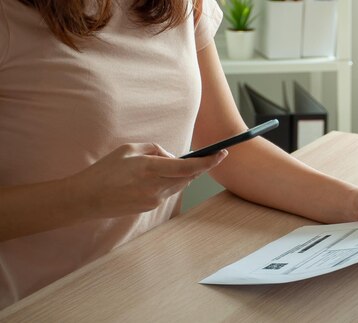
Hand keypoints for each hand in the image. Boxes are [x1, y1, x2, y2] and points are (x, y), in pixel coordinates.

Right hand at [67, 143, 227, 217]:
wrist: (86, 199)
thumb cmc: (105, 170)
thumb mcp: (129, 149)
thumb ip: (155, 150)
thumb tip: (172, 157)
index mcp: (150, 169)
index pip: (189, 167)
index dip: (209, 161)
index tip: (222, 153)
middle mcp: (155, 187)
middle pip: (188, 177)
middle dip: (197, 166)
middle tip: (202, 155)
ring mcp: (153, 200)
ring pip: (178, 185)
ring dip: (180, 174)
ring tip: (164, 165)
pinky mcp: (150, 208)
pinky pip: (167, 192)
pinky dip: (168, 182)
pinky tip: (155, 177)